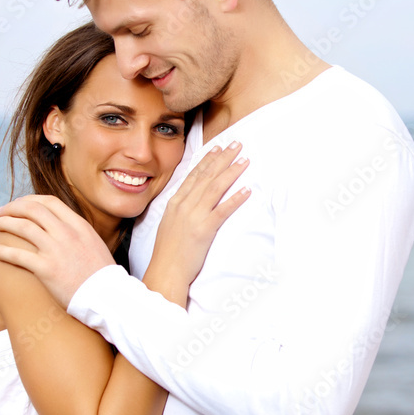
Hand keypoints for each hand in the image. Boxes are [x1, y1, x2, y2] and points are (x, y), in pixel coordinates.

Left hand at [0, 195, 115, 308]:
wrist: (106, 296)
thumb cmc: (100, 275)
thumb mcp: (94, 244)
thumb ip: (78, 233)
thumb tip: (64, 228)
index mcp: (79, 225)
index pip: (50, 202)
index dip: (31, 200)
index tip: (20, 204)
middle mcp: (67, 233)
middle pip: (33, 209)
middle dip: (13, 207)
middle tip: (2, 212)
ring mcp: (56, 250)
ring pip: (23, 227)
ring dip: (4, 223)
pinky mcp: (46, 269)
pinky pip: (17, 255)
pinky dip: (2, 251)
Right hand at [145, 142, 250, 299]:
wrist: (166, 269)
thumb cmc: (168, 251)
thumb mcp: (169, 222)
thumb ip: (180, 208)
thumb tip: (190, 198)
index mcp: (175, 202)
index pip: (194, 174)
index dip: (208, 159)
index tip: (219, 147)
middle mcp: (184, 205)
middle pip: (207, 176)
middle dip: (223, 158)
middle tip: (237, 145)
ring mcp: (194, 216)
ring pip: (215, 188)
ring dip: (232, 172)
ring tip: (245, 161)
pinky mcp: (204, 230)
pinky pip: (223, 210)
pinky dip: (235, 199)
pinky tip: (247, 190)